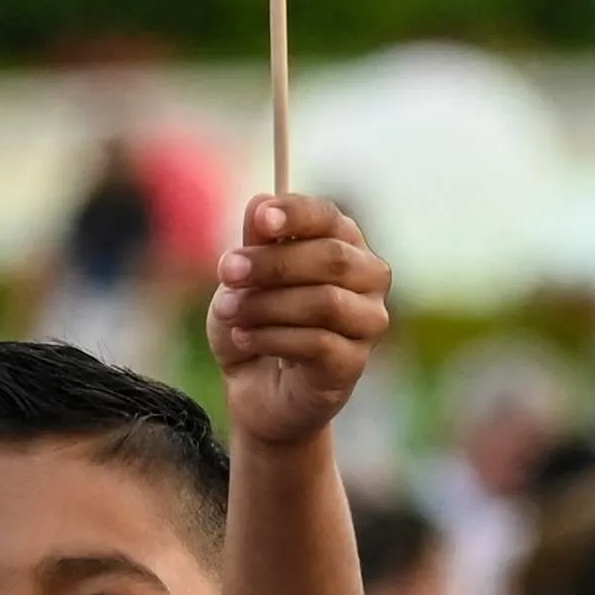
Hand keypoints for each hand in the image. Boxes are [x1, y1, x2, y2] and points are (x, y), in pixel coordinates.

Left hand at [208, 193, 392, 449]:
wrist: (257, 391)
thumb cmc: (257, 323)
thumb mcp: (243, 279)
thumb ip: (255, 244)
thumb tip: (260, 203)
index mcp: (342, 243)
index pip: (329, 217)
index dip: (296, 214)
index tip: (260, 221)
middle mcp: (368, 278)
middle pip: (332, 258)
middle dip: (273, 263)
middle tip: (227, 271)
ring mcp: (368, 322)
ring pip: (326, 302)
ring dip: (268, 304)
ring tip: (229, 311)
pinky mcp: (354, 363)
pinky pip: (319, 343)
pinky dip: (272, 337)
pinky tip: (244, 339)